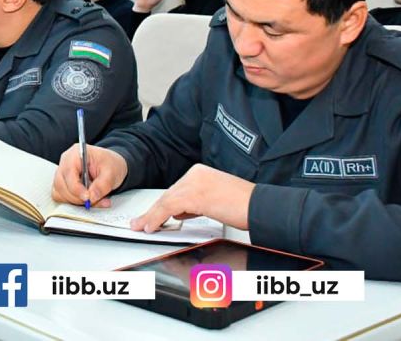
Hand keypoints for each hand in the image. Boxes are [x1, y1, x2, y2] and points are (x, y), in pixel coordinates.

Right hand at [52, 144, 128, 207]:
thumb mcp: (112, 172)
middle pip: (61, 184)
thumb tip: (92, 197)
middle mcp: (66, 162)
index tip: (87, 197)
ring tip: (94, 200)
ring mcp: (63, 173)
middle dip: (77, 197)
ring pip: (60, 193)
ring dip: (76, 201)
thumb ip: (102, 185)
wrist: (111, 166)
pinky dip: (74, 202)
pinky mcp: (63, 184)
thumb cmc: (110, 164)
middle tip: (92, 201)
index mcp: (76, 153)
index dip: (76, 188)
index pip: (68, 172)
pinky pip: (62, 197)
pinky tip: (87, 200)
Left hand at [130, 164, 254, 232]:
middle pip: (168, 195)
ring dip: (151, 216)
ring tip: (141, 226)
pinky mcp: (195, 195)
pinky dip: (157, 218)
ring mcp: (195, 183)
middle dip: (153, 211)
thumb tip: (179, 213)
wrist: (260, 206)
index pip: (175, 191)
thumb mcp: (214, 202)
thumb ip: (195, 204)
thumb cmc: (244, 206)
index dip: (160, 206)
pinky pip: (169, 207)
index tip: (150, 216)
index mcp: (200, 173)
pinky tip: (151, 226)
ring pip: (166, 201)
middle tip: (140, 222)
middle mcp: (195, 174)